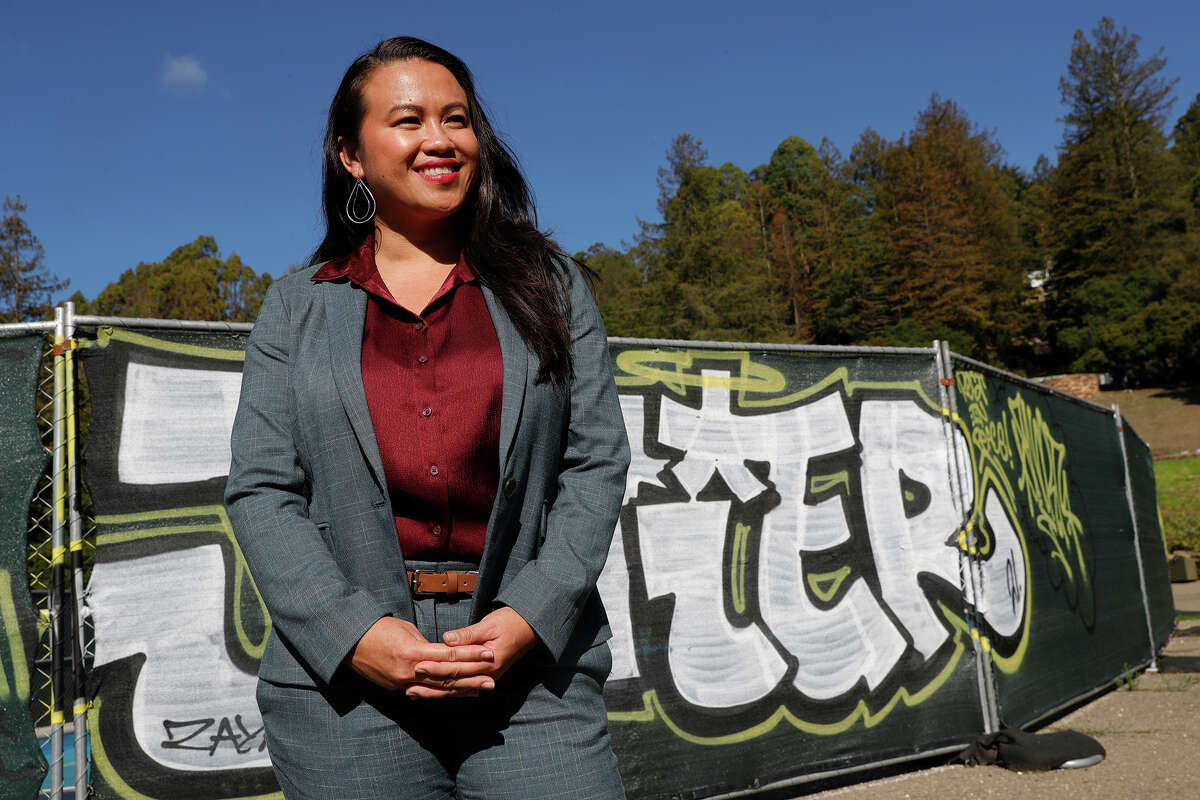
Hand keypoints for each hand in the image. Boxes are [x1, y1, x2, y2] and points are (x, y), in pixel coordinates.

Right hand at [347, 616, 494, 695]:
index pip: (450, 655)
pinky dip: (440, 692)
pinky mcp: (395, 686)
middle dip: (472, 678)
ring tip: (480, 690)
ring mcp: (402, 682)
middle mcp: (410, 671)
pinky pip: (423, 691)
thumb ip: (425, 643)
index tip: (488, 654)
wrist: (348, 643)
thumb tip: (441, 649)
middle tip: (492, 680)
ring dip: (460, 690)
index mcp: (414, 652)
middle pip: (447, 676)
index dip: (471, 655)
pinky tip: (455, 693)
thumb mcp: (405, 629)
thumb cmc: (378, 629)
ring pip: (437, 688)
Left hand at [406, 607, 537, 698]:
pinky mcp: (485, 675)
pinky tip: (435, 693)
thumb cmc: (511, 622)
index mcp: (488, 662)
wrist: (531, 627)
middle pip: (454, 683)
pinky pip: (464, 687)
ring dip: (435, 692)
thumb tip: (447, 639)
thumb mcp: (489, 624)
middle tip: (409, 686)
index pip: (457, 668)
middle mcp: (488, 674)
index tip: (418, 666)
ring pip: (457, 689)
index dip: (436, 668)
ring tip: (415, 693)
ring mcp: (487, 677)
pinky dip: (448, 691)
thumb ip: (468, 635)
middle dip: (431, 685)